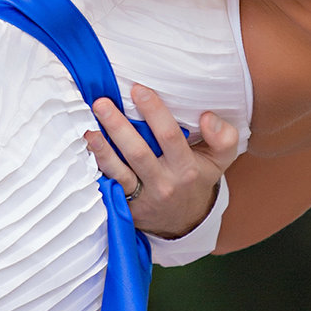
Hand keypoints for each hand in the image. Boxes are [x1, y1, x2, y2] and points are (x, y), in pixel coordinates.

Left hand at [84, 84, 240, 238]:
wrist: (185, 222)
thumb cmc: (198, 179)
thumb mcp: (220, 161)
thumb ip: (224, 137)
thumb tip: (208, 116)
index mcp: (187, 168)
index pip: (169, 136)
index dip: (154, 112)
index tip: (138, 89)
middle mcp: (164, 183)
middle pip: (138, 153)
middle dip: (118, 126)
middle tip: (102, 103)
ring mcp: (142, 197)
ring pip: (119, 172)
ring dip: (102, 150)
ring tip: (89, 130)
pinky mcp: (126, 207)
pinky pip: (108, 186)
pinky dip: (96, 168)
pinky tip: (86, 150)